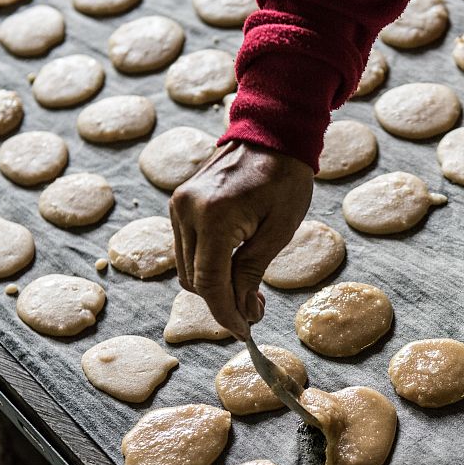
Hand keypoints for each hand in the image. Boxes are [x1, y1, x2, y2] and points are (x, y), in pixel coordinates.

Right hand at [169, 142, 313, 339]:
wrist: (271, 132)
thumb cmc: (285, 178)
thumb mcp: (278, 231)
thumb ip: (253, 272)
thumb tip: (242, 312)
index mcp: (214, 216)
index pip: (209, 282)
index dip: (226, 313)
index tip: (245, 332)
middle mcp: (187, 211)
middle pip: (194, 280)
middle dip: (223, 303)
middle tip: (256, 311)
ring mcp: (178, 206)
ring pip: (187, 269)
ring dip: (215, 287)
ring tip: (250, 292)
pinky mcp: (179, 205)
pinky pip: (187, 250)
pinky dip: (208, 267)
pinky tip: (235, 269)